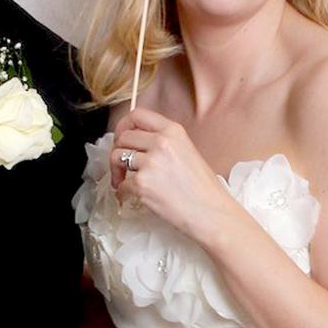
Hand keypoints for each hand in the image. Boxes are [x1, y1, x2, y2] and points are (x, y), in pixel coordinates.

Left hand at [110, 110, 236, 244]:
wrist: (210, 213)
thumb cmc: (202, 189)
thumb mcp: (187, 151)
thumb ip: (163, 142)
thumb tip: (137, 143)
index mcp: (173, 131)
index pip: (137, 115)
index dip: (123, 126)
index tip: (122, 138)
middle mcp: (161, 142)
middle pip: (123, 137)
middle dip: (118, 151)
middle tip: (122, 165)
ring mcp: (150, 163)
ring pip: (116, 157)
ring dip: (116, 171)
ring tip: (124, 181)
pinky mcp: (142, 184)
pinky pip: (121, 183)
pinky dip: (122, 192)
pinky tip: (131, 196)